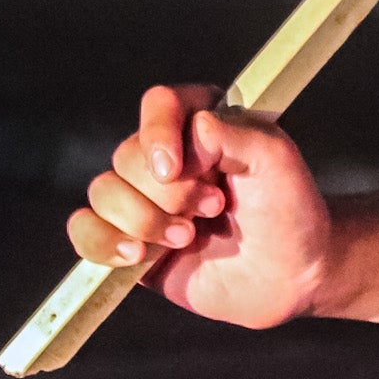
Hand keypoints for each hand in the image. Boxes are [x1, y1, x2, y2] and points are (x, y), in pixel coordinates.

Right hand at [68, 84, 330, 328]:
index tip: (174, 168)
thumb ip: (233, 134)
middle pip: (127, 156)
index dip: (158, 134)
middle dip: (168, 193)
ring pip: (102, 192)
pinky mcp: (130, 239)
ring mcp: (145, 198)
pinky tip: (138, 256)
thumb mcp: (277, 160)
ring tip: (189, 238)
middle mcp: (168, 156)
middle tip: (214, 209)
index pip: (159, 104)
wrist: (292, 274)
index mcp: (201, 124)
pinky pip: (85, 230)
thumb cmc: (291, 212)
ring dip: (143, 221)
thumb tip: (192, 129)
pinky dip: (102, 242)